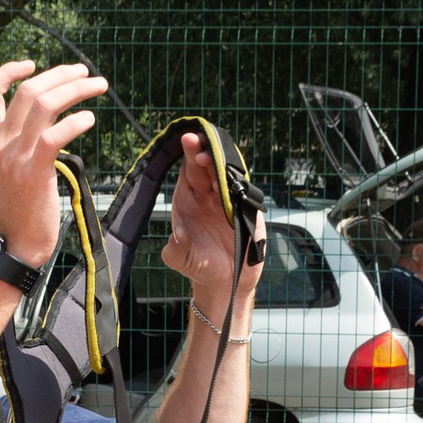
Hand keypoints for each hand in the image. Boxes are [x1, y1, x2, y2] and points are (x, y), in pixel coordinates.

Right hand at [0, 61, 104, 268]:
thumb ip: (23, 150)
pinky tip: (90, 119)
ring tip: (98, 85)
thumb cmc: (17, 216)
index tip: (32, 64)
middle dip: (60, 75)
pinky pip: (55, 135)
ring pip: (43, 104)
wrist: (9, 249)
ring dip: (75, 88)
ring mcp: (14, 157)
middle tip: (85, 72)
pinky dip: (75, 121)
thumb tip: (51, 135)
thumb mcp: (11, 175)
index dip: (8, 71)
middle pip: (27, 90)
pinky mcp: (33, 172)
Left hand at [161, 132, 262, 316]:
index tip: (189, 141)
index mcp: (189, 200)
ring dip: (225, 163)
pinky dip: (242, 181)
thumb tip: (178, 233)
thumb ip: (175, 249)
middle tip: (203, 141)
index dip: (190, 155)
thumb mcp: (181, 261)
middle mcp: (209, 195)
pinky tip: (237, 174)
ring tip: (219, 155)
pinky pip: (245, 190)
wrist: (225, 281)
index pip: (189, 170)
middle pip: (208, 166)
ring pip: (228, 174)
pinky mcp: (247, 209)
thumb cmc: (198, 266)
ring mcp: (229, 200)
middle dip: (206, 151)